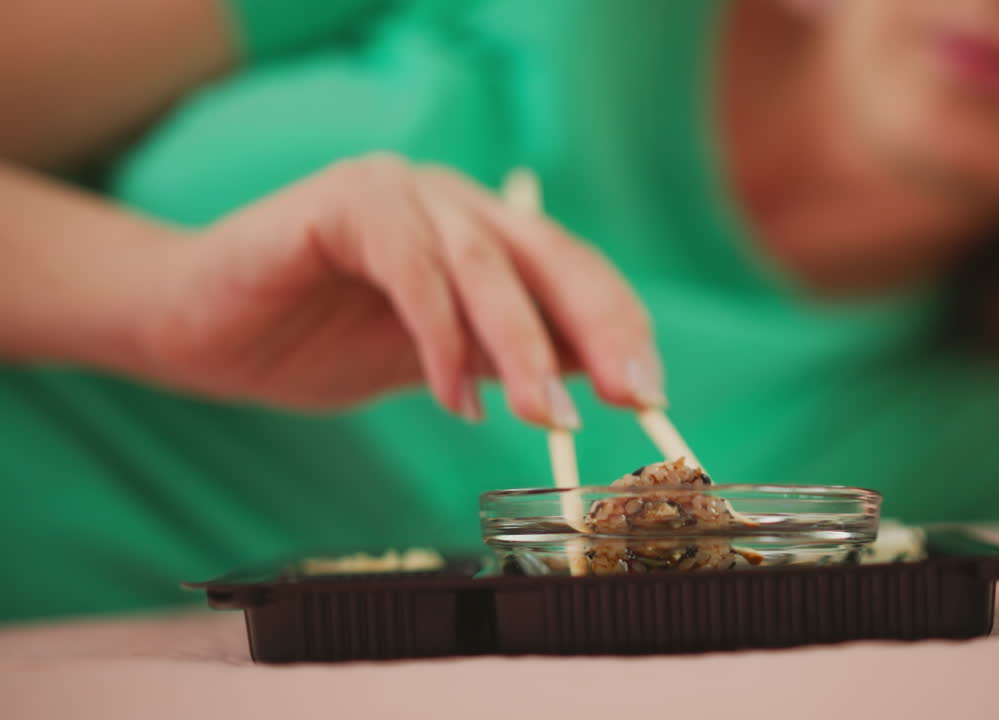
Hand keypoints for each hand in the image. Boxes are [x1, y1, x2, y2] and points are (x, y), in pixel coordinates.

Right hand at [138, 153, 664, 426]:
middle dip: (595, 327)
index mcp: (480, 232)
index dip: (616, 325)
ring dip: (521, 346)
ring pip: (484, 264)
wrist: (195, 328)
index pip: (571, 270)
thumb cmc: (314, 341)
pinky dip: (440, 338)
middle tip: (626, 395)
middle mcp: (449, 201)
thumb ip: (502, 358)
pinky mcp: (343, 202)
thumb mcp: (435, 362)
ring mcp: (399, 192)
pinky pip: (412, 270)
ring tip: (547, 417)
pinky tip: (454, 399)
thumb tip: (592, 378)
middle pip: (546, 255)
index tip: (647, 393)